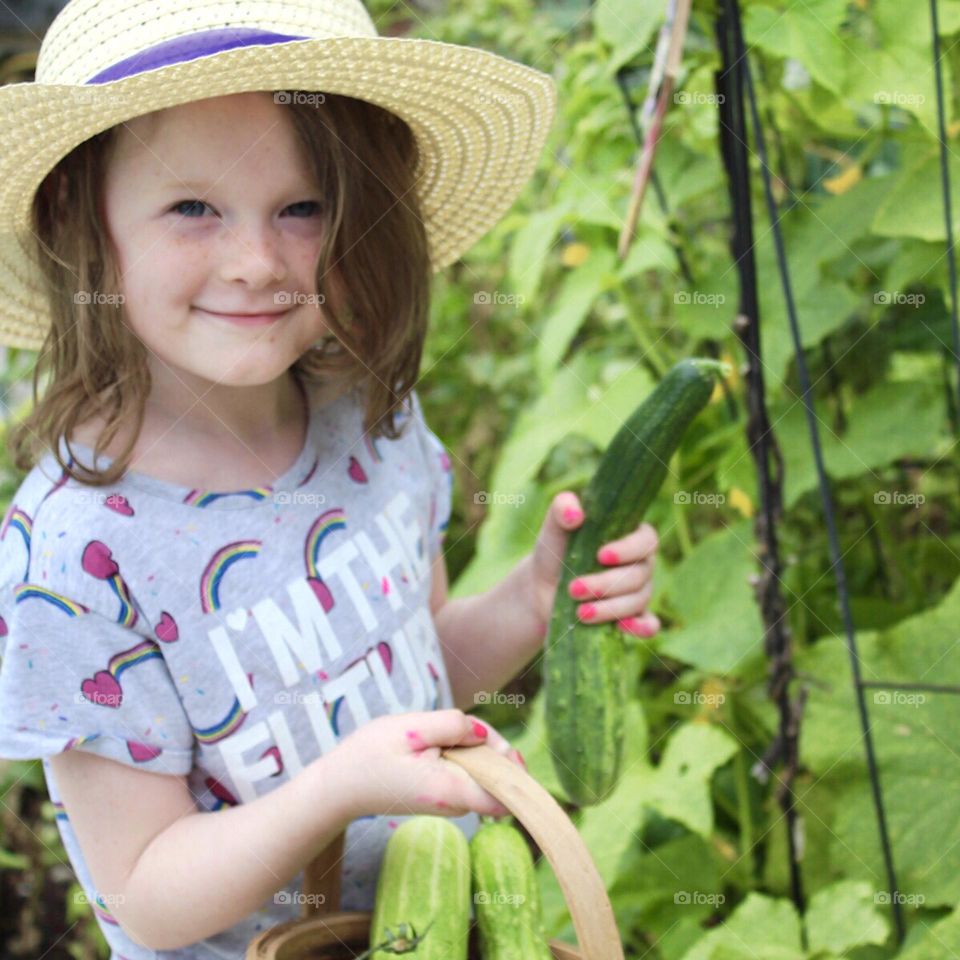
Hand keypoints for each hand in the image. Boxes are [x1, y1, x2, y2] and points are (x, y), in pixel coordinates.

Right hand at [326, 709, 522, 818]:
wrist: (340, 786)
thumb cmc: (371, 755)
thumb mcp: (410, 728)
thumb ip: (452, 726)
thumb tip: (484, 734)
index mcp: (450, 790)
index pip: (505, 797)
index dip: (515, 771)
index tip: (503, 746)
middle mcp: (455, 803)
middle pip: (496, 773)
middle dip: (487, 743)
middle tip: (456, 725)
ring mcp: (450, 802)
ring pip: (481, 770)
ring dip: (471, 746)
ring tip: (436, 733)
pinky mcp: (443, 796)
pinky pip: (466, 772)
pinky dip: (458, 754)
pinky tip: (433, 744)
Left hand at [528, 490, 660, 638]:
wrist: (543, 588)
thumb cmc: (555, 550)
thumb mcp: (554, 527)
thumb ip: (562, 508)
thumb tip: (576, 514)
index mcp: (630, 535)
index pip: (646, 540)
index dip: (628, 549)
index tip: (600, 555)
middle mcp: (640, 563)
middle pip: (639, 575)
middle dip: (605, 584)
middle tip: (573, 588)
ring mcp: (639, 592)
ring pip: (638, 600)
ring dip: (609, 608)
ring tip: (579, 612)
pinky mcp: (630, 617)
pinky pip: (649, 624)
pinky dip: (642, 628)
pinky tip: (623, 627)